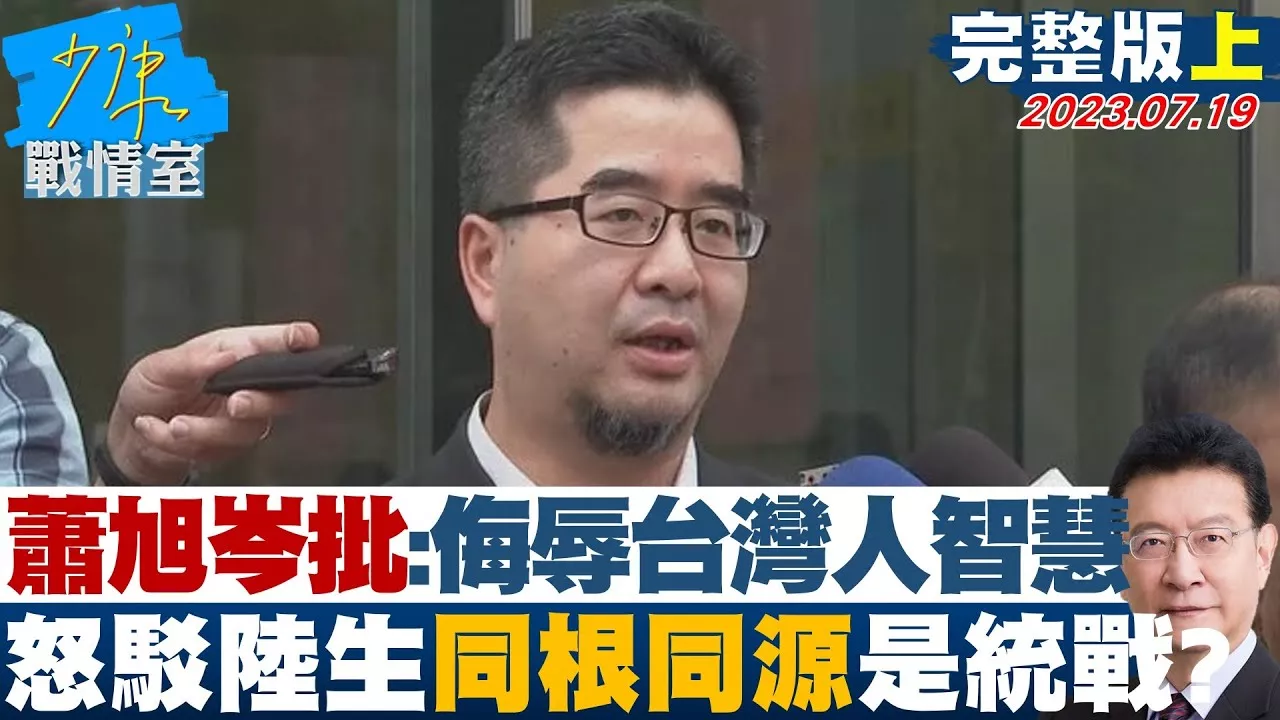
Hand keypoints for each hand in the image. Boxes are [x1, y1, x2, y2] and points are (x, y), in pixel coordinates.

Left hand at [105, 322, 321, 484]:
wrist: (132, 436)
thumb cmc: (152, 390)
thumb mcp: (159, 366)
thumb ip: (192, 360)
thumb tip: (228, 354)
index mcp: (236, 353)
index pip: (275, 345)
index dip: (295, 339)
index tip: (304, 337)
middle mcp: (248, 386)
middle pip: (281, 396)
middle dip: (260, 403)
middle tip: (236, 404)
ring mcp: (244, 420)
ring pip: (244, 430)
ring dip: (204, 430)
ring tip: (172, 423)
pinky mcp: (231, 447)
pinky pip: (215, 451)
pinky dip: (178, 442)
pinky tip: (156, 428)